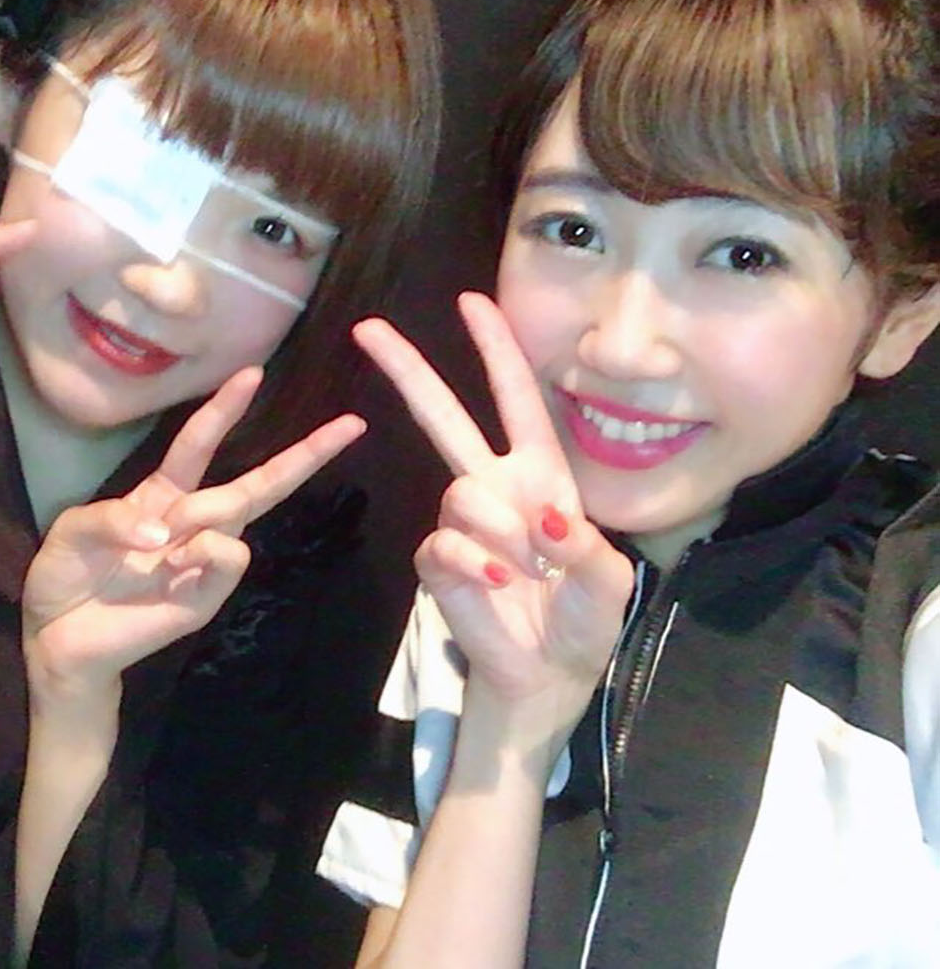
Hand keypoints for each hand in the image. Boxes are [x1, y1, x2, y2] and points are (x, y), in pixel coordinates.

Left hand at [22, 367, 365, 709]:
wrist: (58, 640)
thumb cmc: (64, 579)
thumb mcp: (73, 531)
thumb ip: (113, 517)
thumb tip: (166, 530)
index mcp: (162, 496)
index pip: (200, 443)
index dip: (224, 409)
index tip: (252, 372)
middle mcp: (192, 523)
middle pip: (259, 481)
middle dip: (307, 452)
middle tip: (350, 425)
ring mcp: (205, 560)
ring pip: (240, 511)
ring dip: (207, 510)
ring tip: (167, 539)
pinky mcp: (208, 596)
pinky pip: (231, 555)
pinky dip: (205, 548)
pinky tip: (172, 564)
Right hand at [354, 293, 632, 716]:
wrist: (546, 677)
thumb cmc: (584, 623)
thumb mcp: (610, 584)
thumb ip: (589, 551)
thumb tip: (546, 522)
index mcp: (540, 476)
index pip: (516, 400)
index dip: (496, 350)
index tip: (472, 301)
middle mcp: (495, 487)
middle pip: (443, 417)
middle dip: (408, 371)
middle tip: (367, 329)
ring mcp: (462, 524)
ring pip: (461, 494)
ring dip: (501, 534)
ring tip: (528, 574)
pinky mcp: (438, 563)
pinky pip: (445, 545)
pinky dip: (477, 567)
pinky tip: (502, 587)